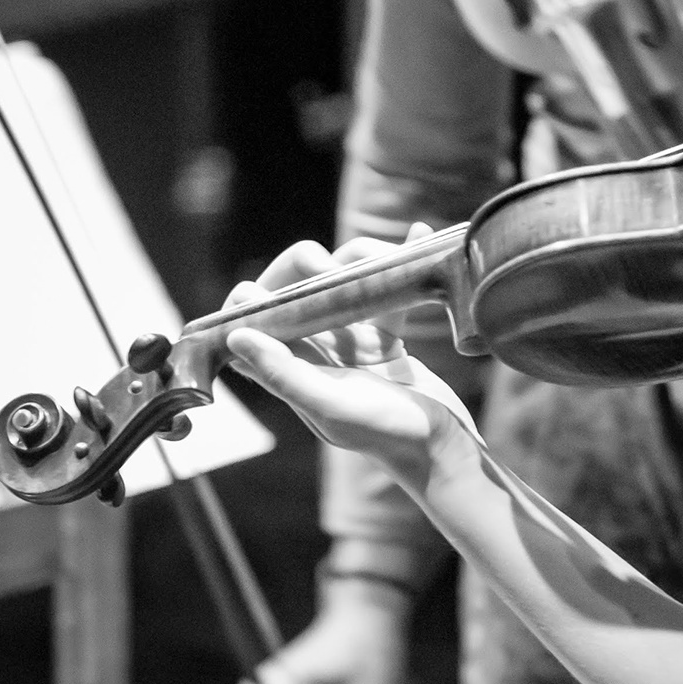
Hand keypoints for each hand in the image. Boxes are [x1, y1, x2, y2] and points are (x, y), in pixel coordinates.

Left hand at [222, 231, 477, 490]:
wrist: (445, 447)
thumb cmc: (387, 432)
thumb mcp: (332, 405)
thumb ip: (284, 373)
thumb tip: (237, 335)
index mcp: (289, 370)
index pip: (247, 322)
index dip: (254, 297)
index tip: (283, 289)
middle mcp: (313, 353)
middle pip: (293, 289)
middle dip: (310, 266)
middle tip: (335, 269)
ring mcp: (349, 342)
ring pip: (337, 282)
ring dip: (359, 260)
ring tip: (391, 259)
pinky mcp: (384, 337)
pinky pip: (383, 292)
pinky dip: (399, 264)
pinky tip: (415, 236)